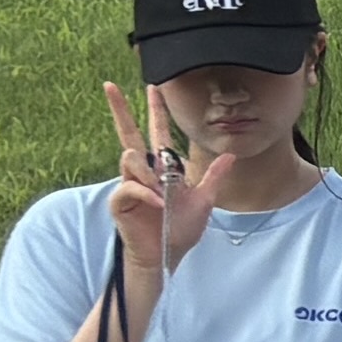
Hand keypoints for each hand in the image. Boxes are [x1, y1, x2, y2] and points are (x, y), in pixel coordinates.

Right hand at [98, 83, 218, 272]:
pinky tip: (159, 204)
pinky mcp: (120, 201)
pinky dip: (147, 194)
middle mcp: (142, 172)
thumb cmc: (180, 229)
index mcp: (161, 168)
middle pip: (128, 134)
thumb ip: (214, 176)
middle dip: (120, 110)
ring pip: (131, 159)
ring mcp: (129, 185)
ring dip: (150, 175)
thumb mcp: (204, 199)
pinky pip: (130, 187)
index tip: (154, 87)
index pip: (156, 132)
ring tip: (165, 195)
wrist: (167, 255)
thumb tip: (231, 154)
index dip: (155, 110)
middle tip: (110, 86)